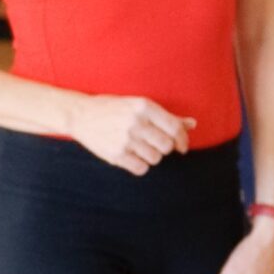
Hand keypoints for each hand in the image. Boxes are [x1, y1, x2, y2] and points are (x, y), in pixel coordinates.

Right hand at [67, 94, 192, 173]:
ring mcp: (125, 139)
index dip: (183, 140)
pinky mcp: (116, 155)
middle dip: (164, 148)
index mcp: (144, 106)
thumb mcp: (139, 105)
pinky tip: (132, 156)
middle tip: (154, 144)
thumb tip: (192, 124)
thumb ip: (167, 116)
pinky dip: (140, 165)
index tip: (182, 146)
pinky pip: (141, 169)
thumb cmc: (114, 109)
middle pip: (167, 146)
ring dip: (151, 156)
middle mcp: (136, 122)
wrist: (80, 115)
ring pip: (155, 159)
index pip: (175, 128)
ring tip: (139, 147)